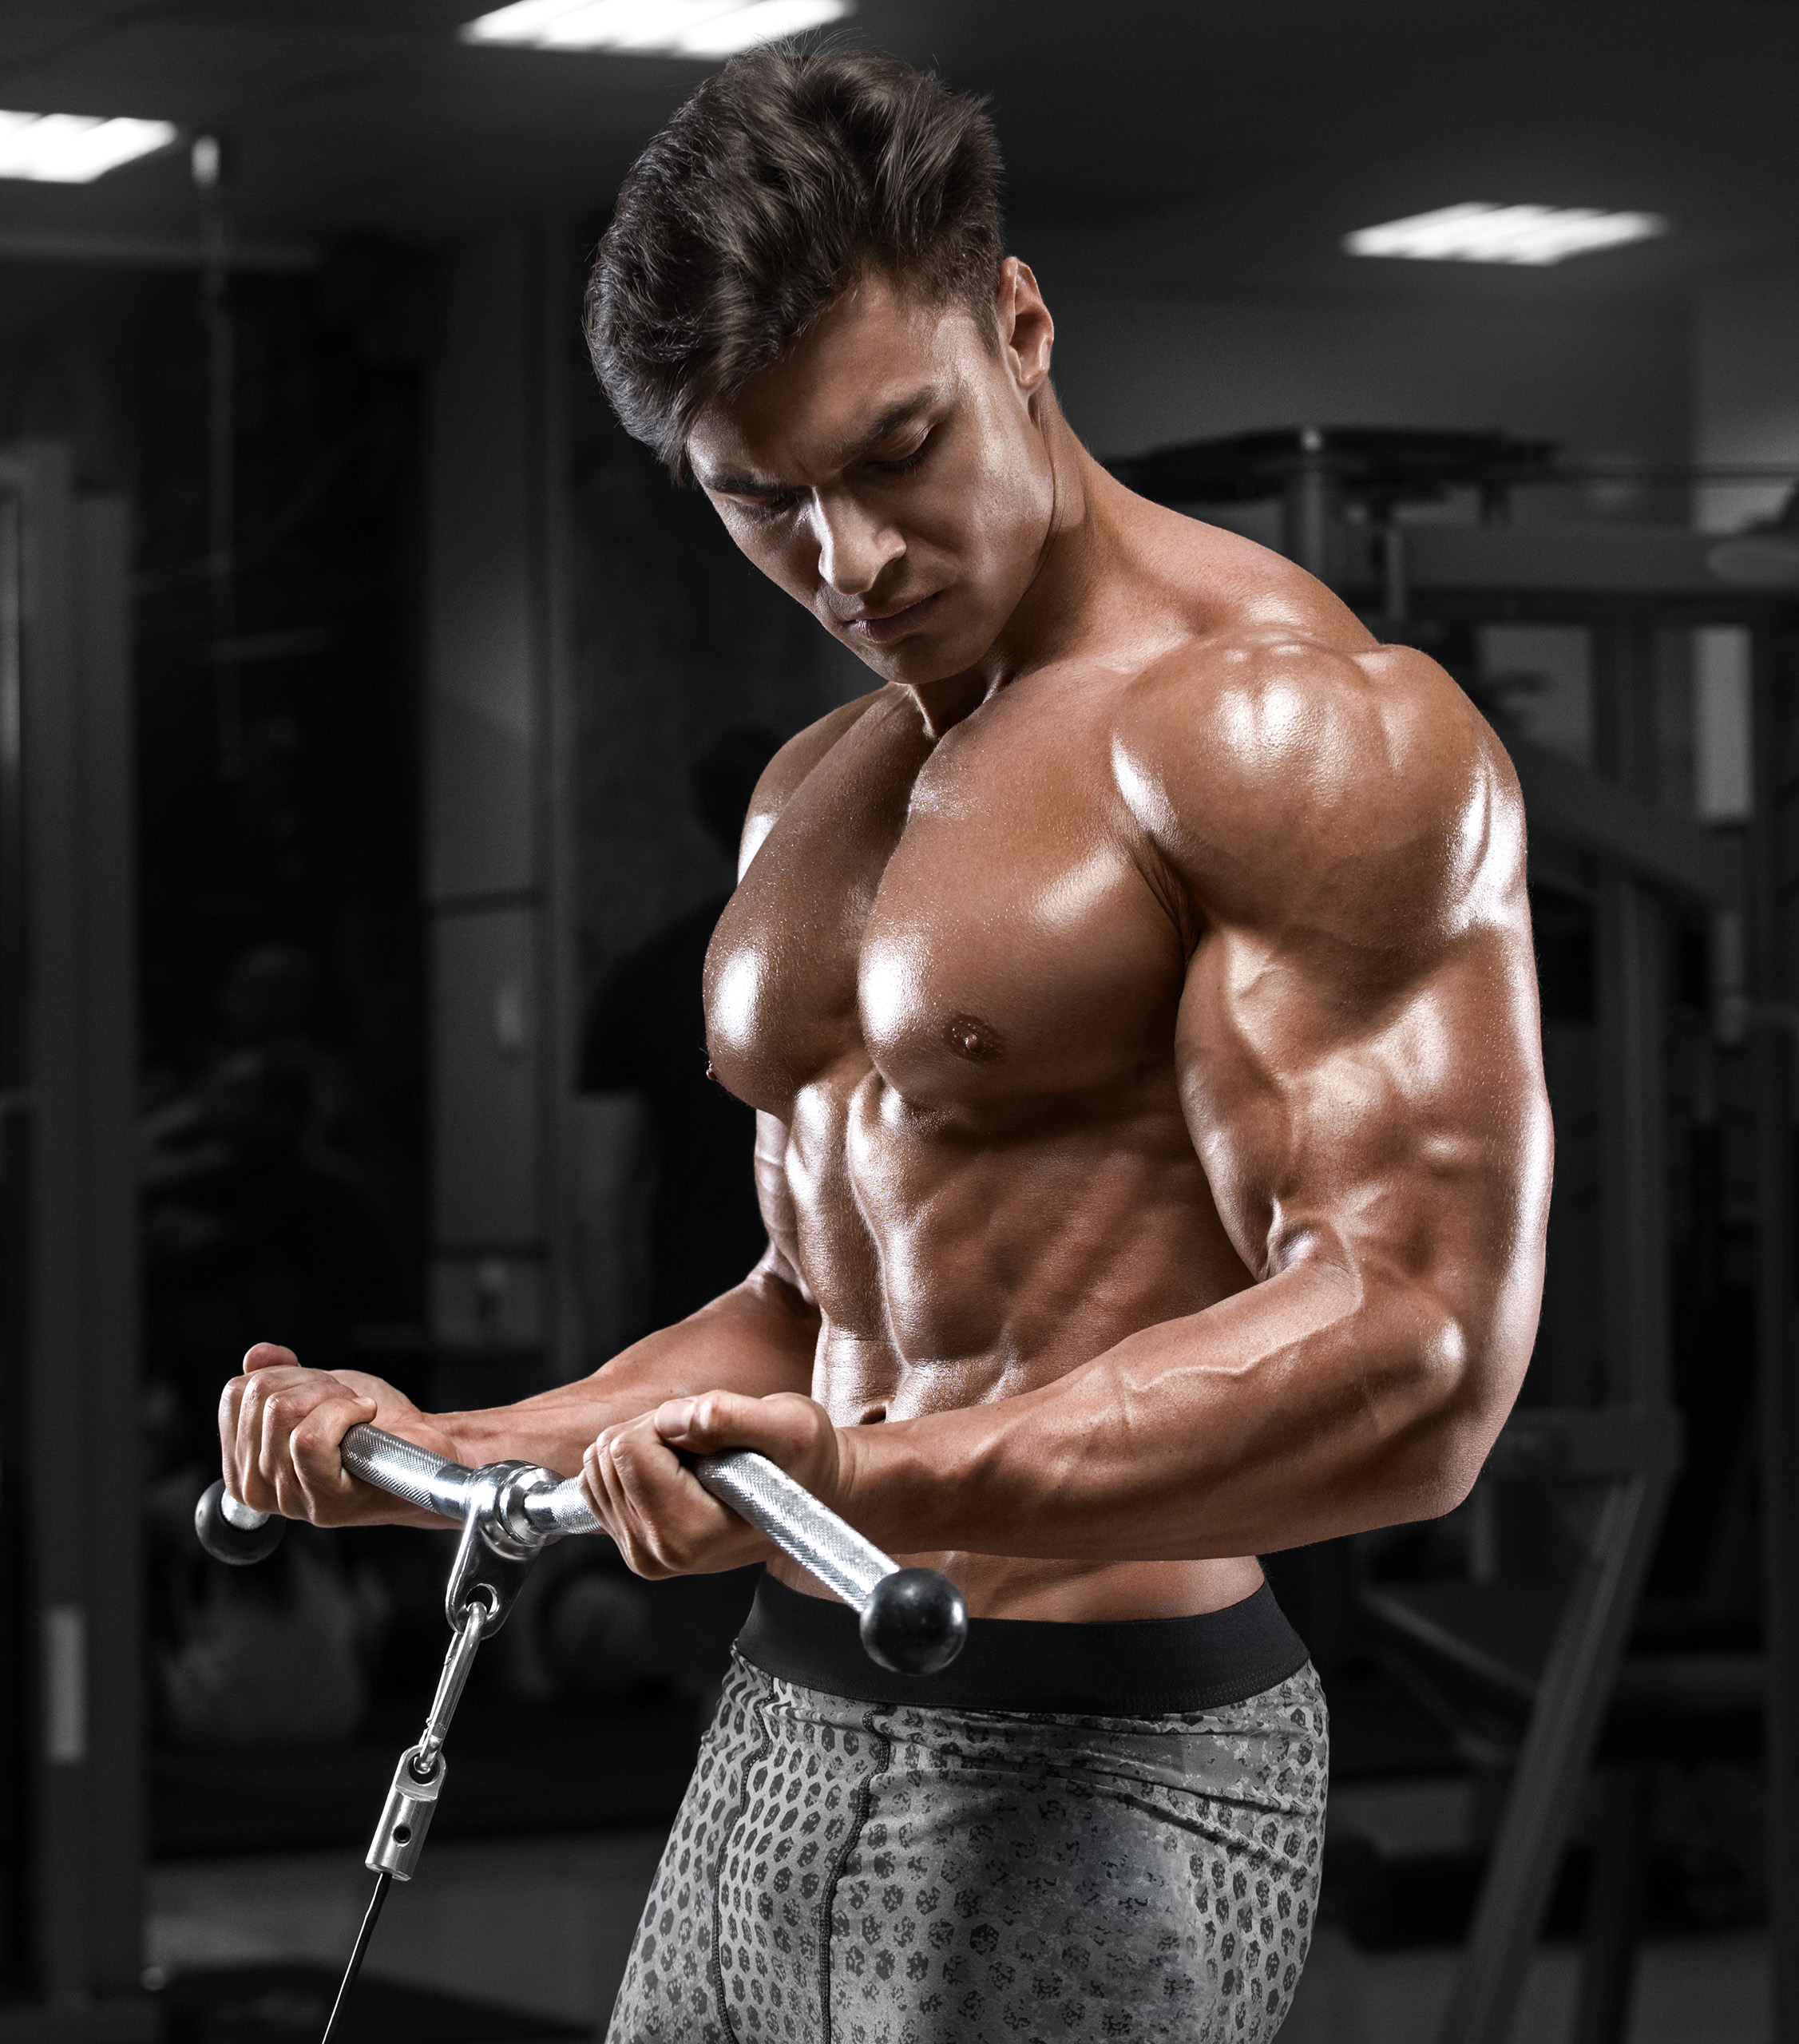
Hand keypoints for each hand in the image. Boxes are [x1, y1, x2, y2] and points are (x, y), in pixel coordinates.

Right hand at [219, 1343, 463, 1526]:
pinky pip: (309, 1437)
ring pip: (284, 1411)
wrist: (422, 1448)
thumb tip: (256, 1356)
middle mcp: (256, 1488)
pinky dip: (346, 1413)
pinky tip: (365, 1419)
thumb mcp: (315, 1389)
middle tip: (345, 1402)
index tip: (319, 1392)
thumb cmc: (371, 1425)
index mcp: (243, 1463)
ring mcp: (289, 1499)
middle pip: (262, 1398)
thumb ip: (276, 1374)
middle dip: (314, 1383)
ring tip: (356, 1413)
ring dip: (334, 1397)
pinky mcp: (323, 1501)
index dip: (286, 1375)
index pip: (237, 1392)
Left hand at [582, 1390, 843, 1578]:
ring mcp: (640, 1553)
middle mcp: (656, 1553)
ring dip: (643, 1445)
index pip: (628, 1447)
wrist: (809, 1501)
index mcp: (688, 1533)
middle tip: (705, 1447)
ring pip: (597, 1463)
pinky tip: (675, 1471)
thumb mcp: (791, 1426)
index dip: (667, 1421)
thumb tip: (670, 1419)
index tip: (708, 1437)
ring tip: (696, 1461)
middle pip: (608, 1453)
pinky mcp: (631, 1543)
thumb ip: (730, 1417)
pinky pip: (597, 1480)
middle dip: (652, 1432)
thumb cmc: (805, 1465)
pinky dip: (632, 1462)